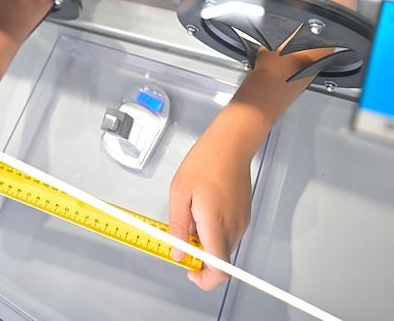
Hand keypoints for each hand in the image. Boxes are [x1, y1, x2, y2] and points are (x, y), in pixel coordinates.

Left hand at [169, 114, 251, 289]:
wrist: (232, 142)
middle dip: (200, 253)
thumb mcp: (179, 192)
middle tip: (184, 230)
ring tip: (194, 210)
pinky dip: (215, 228)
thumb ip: (178, 227)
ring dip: (206, 239)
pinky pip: (228, 232)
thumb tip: (179, 253)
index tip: (189, 269)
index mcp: (216, 225)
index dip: (204, 280)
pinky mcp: (244, 214)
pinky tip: (205, 205)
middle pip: (219, 259)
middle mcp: (234, 228)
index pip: (218, 271)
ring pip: (223, 245)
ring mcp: (242, 221)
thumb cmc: (205, 161)